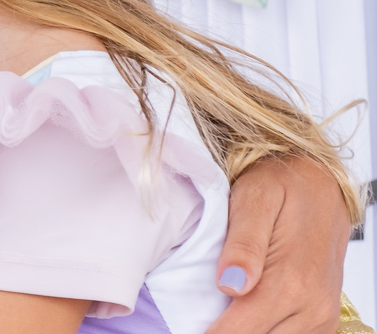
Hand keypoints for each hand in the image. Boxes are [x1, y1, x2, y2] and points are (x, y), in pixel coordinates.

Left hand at [206, 157, 351, 333]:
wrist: (322, 184)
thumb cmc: (283, 185)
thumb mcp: (255, 198)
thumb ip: (243, 244)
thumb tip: (230, 286)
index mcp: (291, 282)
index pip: (237, 333)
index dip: (206, 333)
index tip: (181, 325)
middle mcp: (312, 307)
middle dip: (220, 331)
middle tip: (191, 315)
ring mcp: (320, 317)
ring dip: (242, 329)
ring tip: (215, 311)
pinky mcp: (322, 318)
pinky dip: (263, 329)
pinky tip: (242, 314)